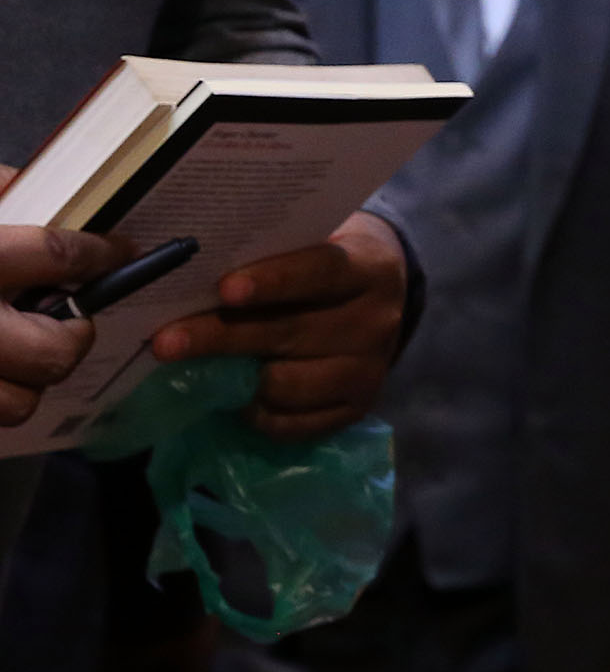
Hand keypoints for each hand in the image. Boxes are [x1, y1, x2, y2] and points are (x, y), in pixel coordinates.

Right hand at [0, 188, 110, 428]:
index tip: (123, 251)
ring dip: (29, 380)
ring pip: (20, 402)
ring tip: (20, 352)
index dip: (100, 254)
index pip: (57, 255)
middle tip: (69, 319)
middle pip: (54, 351)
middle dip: (72, 336)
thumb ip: (1, 198)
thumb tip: (40, 188)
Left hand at [152, 210, 408, 437]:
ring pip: (289, 384)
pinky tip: (235, 399)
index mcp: (368, 270)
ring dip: (234, 381)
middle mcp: (376, 322)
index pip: (322, 272)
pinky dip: (256, 415)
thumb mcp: (311, 246)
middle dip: (222, 337)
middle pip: (292, 333)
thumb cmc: (321, 267)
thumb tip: (190, 275)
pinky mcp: (358, 409)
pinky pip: (294, 425)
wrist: (380, 301)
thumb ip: (269, 257)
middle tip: (166, 343)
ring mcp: (370, 370)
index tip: (224, 289)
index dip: (274, 281)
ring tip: (196, 372)